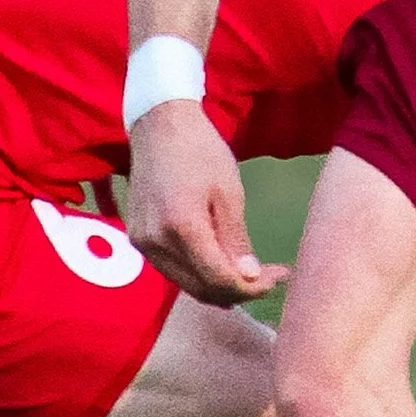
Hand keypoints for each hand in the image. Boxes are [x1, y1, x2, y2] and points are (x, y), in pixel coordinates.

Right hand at [127, 100, 287, 303]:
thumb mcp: (229, 192)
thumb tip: (249, 278)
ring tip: (251, 272)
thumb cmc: (200, 151)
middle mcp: (156, 242)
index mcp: (182, 227)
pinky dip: (199, 273)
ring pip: (186, 284)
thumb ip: (236, 240)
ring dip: (219, 286)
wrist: (159, 126)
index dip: (252, 288)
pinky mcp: (138, 239)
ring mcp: (142, 243)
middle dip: (239, 290)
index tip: (278, 277)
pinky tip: (222, 262)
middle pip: (201, 289)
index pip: (219, 279)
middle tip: (269, 277)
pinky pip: (173, 270)